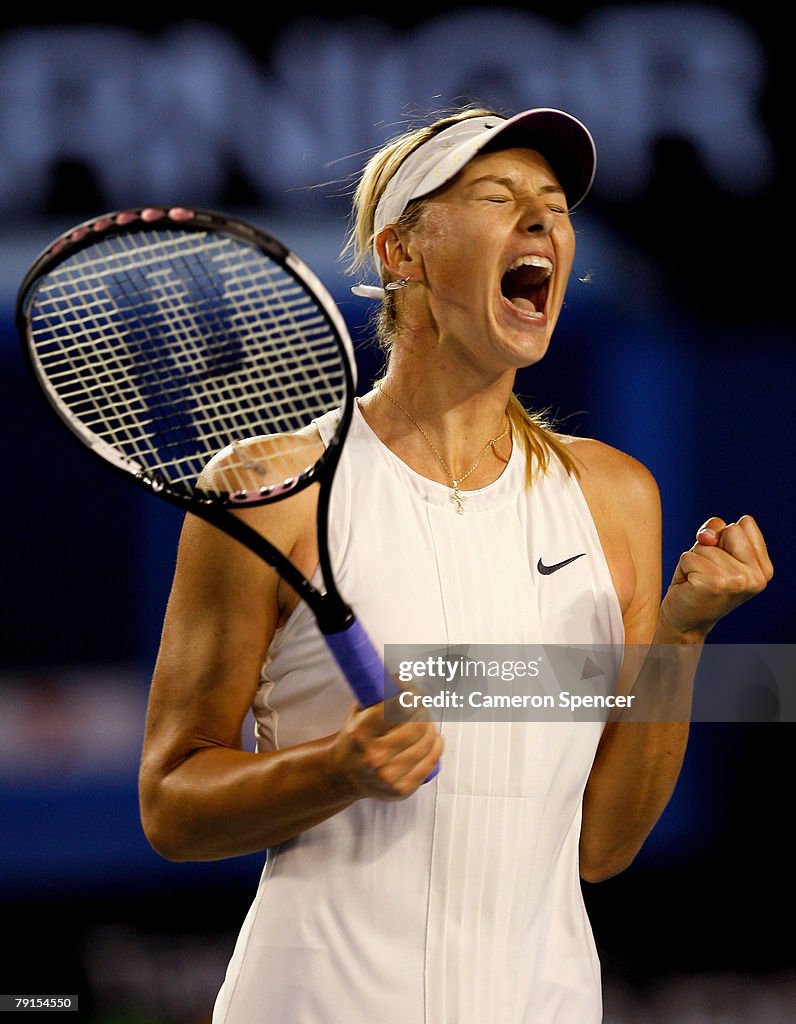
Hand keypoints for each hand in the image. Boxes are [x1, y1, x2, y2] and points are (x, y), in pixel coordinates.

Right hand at [330, 696, 442, 800]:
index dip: (411, 695)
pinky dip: (436, 746)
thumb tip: (405, 678)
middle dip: (423, 710)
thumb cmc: (355, 738)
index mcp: (361, 732)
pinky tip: (434, 738)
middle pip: (417, 725)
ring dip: (431, 727)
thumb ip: (378, 694)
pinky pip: (430, 763)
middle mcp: (373, 756)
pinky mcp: (401, 790)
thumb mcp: (358, 712)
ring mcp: (388, 776)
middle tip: (421, 705)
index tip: (413, 691)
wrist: (343, 774)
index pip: (398, 707)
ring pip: (427, 743)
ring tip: (425, 722)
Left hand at [660, 515, 772, 641]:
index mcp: (764, 569)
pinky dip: (683, 568)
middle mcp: (757, 577)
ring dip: (695, 559)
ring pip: (705, 545)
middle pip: (730, 529)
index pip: (745, 523)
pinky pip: (688, 557)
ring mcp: (738, 581)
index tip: (721, 560)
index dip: (725, 536)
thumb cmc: (699, 581)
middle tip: (707, 571)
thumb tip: (707, 537)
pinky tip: (691, 585)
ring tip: (699, 580)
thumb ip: (715, 531)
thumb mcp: (713, 549)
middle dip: (711, 546)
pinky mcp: (713, 584)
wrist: (686, 620)